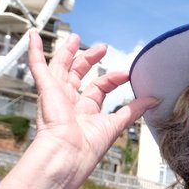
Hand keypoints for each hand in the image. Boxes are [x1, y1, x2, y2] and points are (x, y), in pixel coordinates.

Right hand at [28, 30, 156, 170]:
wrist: (68, 153)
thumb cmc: (89, 146)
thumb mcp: (117, 123)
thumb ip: (134, 109)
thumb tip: (154, 99)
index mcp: (85, 112)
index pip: (99, 88)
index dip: (113, 79)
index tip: (127, 74)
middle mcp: (69, 102)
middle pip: (78, 75)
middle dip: (89, 60)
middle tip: (102, 47)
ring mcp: (56, 95)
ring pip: (60, 67)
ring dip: (67, 52)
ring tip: (75, 37)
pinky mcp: (45, 89)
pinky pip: (37, 66)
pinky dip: (35, 51)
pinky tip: (33, 35)